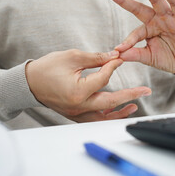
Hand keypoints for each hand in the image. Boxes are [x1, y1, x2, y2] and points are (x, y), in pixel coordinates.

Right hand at [25, 49, 151, 121]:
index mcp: (78, 91)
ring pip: (104, 116)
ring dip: (120, 111)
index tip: (119, 58)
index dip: (113, 66)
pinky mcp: (75, 115)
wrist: (29, 83)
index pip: (104, 79)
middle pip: (110, 103)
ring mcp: (77, 113)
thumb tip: (114, 56)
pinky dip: (107, 116)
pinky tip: (115, 111)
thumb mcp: (72, 57)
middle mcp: (79, 106)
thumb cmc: (47, 68)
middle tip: (145, 90)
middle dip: (130, 96)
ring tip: (134, 105)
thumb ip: (96, 58)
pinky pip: (94, 119)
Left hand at [107, 0, 174, 74]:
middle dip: (124, 0)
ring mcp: (169, 17)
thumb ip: (135, 54)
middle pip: (138, 8)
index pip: (135, 33)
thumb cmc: (170, 59)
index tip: (118, 50)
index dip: (127, 41)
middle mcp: (157, 20)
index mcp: (148, 30)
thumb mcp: (150, 57)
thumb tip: (117, 54)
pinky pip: (174, 2)